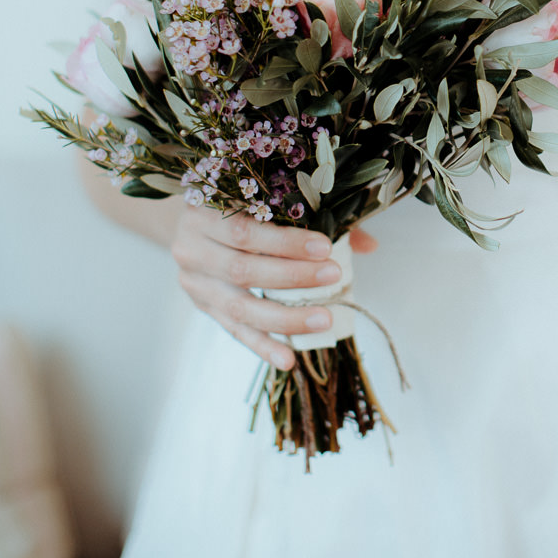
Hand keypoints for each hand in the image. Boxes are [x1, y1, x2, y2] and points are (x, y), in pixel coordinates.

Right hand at [169, 207, 378, 370]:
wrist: (189, 221)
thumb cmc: (239, 205)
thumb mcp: (263, 199)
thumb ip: (313, 216)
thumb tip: (368, 244)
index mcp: (204, 211)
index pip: (245, 231)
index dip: (286, 243)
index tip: (325, 247)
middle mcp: (192, 247)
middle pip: (243, 270)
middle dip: (292, 277)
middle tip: (334, 278)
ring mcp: (194, 282)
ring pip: (239, 306)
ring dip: (284, 318)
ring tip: (323, 320)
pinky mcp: (202, 306)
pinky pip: (234, 331)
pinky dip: (263, 346)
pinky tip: (288, 358)